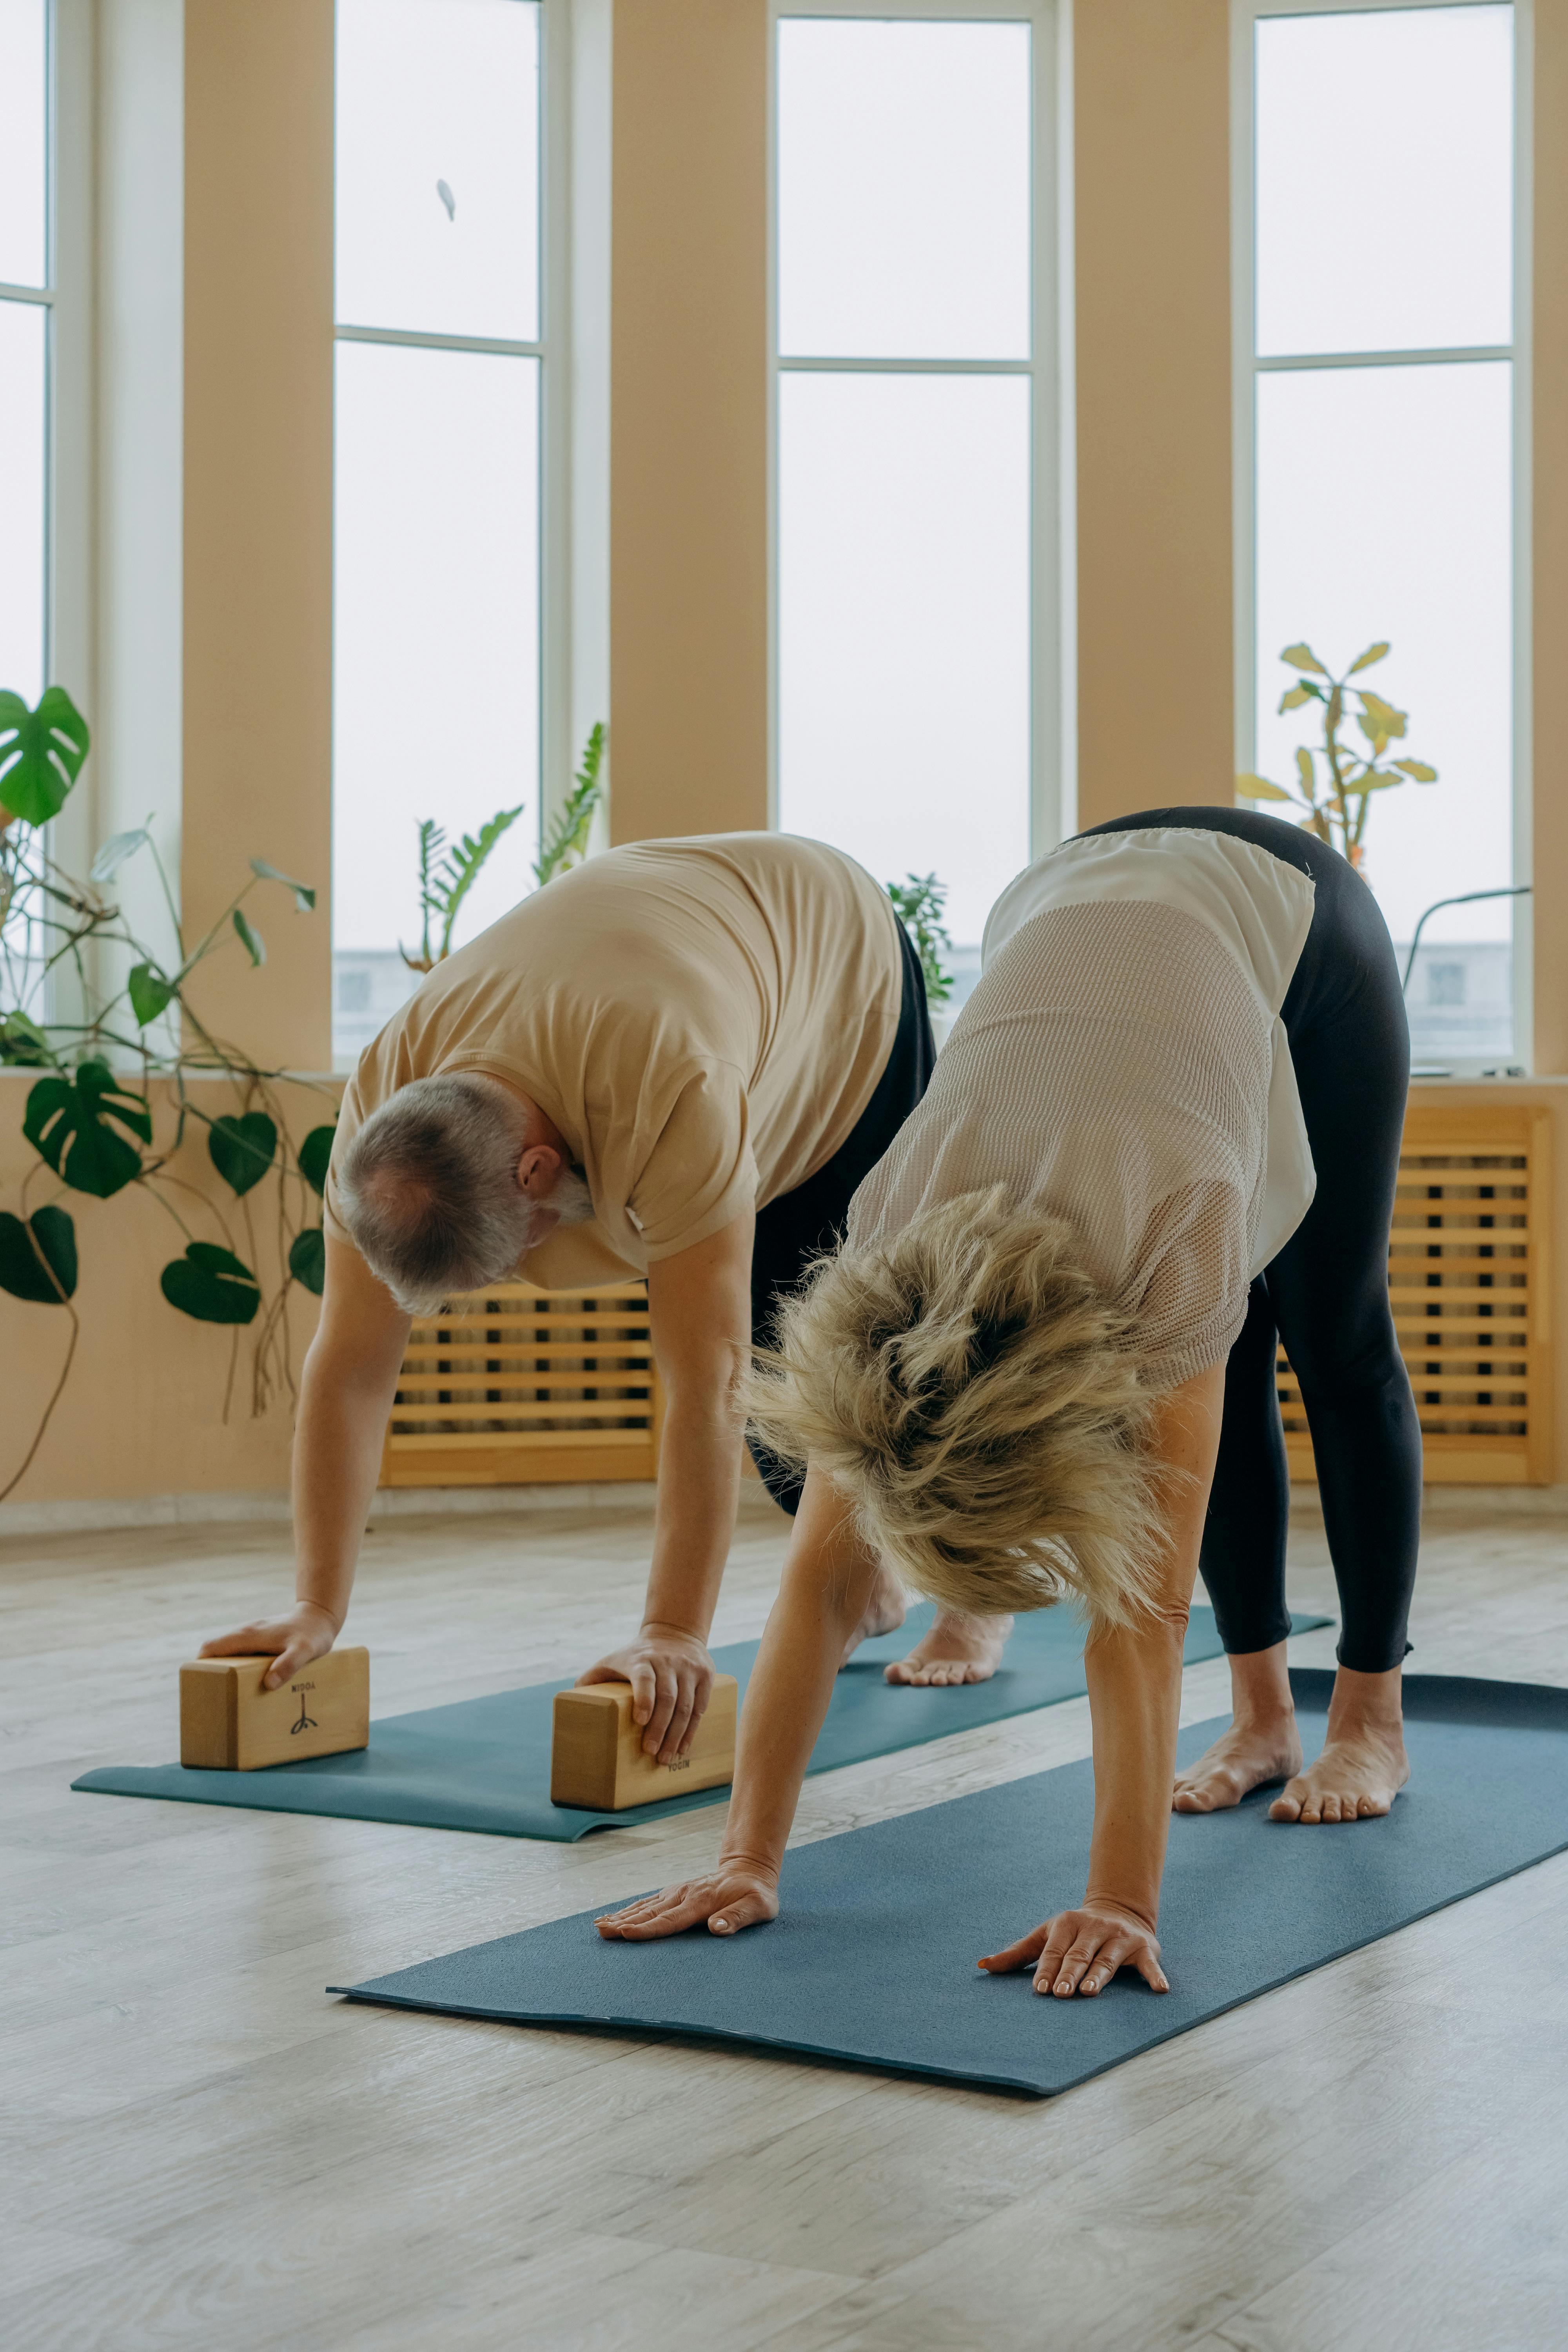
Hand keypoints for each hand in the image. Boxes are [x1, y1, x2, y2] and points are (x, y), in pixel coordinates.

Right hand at [198, 1601, 339, 1691]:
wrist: (321, 1617)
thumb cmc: (312, 1634)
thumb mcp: (304, 1651)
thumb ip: (288, 1665)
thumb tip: (268, 1684)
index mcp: (247, 1636)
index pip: (211, 1648)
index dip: (200, 1666)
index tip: (200, 1686)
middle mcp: (245, 1635)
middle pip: (215, 1654)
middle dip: (209, 1673)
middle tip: (215, 1698)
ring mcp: (252, 1637)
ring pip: (228, 1654)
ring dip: (224, 1672)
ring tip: (229, 1696)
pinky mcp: (260, 1641)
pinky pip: (240, 1655)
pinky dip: (237, 1668)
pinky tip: (248, 1684)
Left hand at [576, 1623, 714, 1764]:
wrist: (675, 1632)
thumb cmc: (636, 1655)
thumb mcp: (611, 1659)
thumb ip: (591, 1678)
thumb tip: (569, 1702)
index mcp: (642, 1659)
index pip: (645, 1678)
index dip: (644, 1699)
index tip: (640, 1722)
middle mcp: (667, 1662)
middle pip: (668, 1698)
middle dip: (660, 1728)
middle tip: (652, 1752)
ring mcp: (688, 1668)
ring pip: (687, 1705)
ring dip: (678, 1735)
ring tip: (667, 1757)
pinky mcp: (705, 1674)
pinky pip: (701, 1704)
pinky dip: (693, 1728)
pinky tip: (684, 1745)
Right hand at [595, 1860, 779, 1941]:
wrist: (750, 1870)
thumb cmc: (756, 1895)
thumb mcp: (757, 1908)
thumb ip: (738, 1918)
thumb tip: (718, 1929)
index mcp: (702, 1901)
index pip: (670, 1920)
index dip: (647, 1929)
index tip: (625, 1933)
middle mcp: (685, 1895)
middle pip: (650, 1912)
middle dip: (624, 1922)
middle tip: (601, 1931)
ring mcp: (678, 1892)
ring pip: (645, 1906)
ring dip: (622, 1915)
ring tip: (599, 1925)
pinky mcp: (675, 1892)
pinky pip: (648, 1902)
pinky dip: (630, 1909)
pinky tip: (615, 1916)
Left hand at [978, 1901, 1167, 1997]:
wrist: (1119, 1910)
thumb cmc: (1074, 1933)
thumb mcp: (1046, 1936)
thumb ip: (1017, 1953)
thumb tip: (981, 1965)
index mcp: (1066, 1924)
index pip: (1055, 1951)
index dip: (1047, 1969)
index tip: (1040, 1989)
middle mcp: (1093, 1928)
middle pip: (1079, 1955)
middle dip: (1069, 1974)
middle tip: (1062, 1994)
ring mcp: (1119, 1938)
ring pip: (1107, 1960)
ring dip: (1099, 1975)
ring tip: (1090, 1992)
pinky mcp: (1144, 1948)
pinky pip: (1149, 1964)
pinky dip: (1155, 1976)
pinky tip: (1160, 1989)